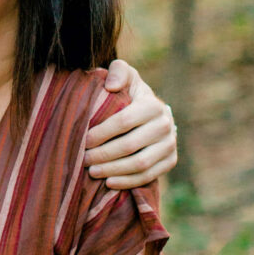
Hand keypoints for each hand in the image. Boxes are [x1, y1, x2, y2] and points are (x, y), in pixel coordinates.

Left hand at [85, 61, 176, 187]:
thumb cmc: (130, 93)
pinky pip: (148, 176)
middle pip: (130, 146)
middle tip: (83, 159)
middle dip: (103, 154)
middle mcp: (166, 125)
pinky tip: (109, 182)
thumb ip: (118, 72)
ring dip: (113, 170)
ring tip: (92, 171)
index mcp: (152, 105)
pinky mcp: (171, 161)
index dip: (101, 133)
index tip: (83, 140)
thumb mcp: (125, 75)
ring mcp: (170, 145)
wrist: (152, 113)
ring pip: (140, 164)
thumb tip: (111, 86)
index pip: (124, 121)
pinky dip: (127, 182)